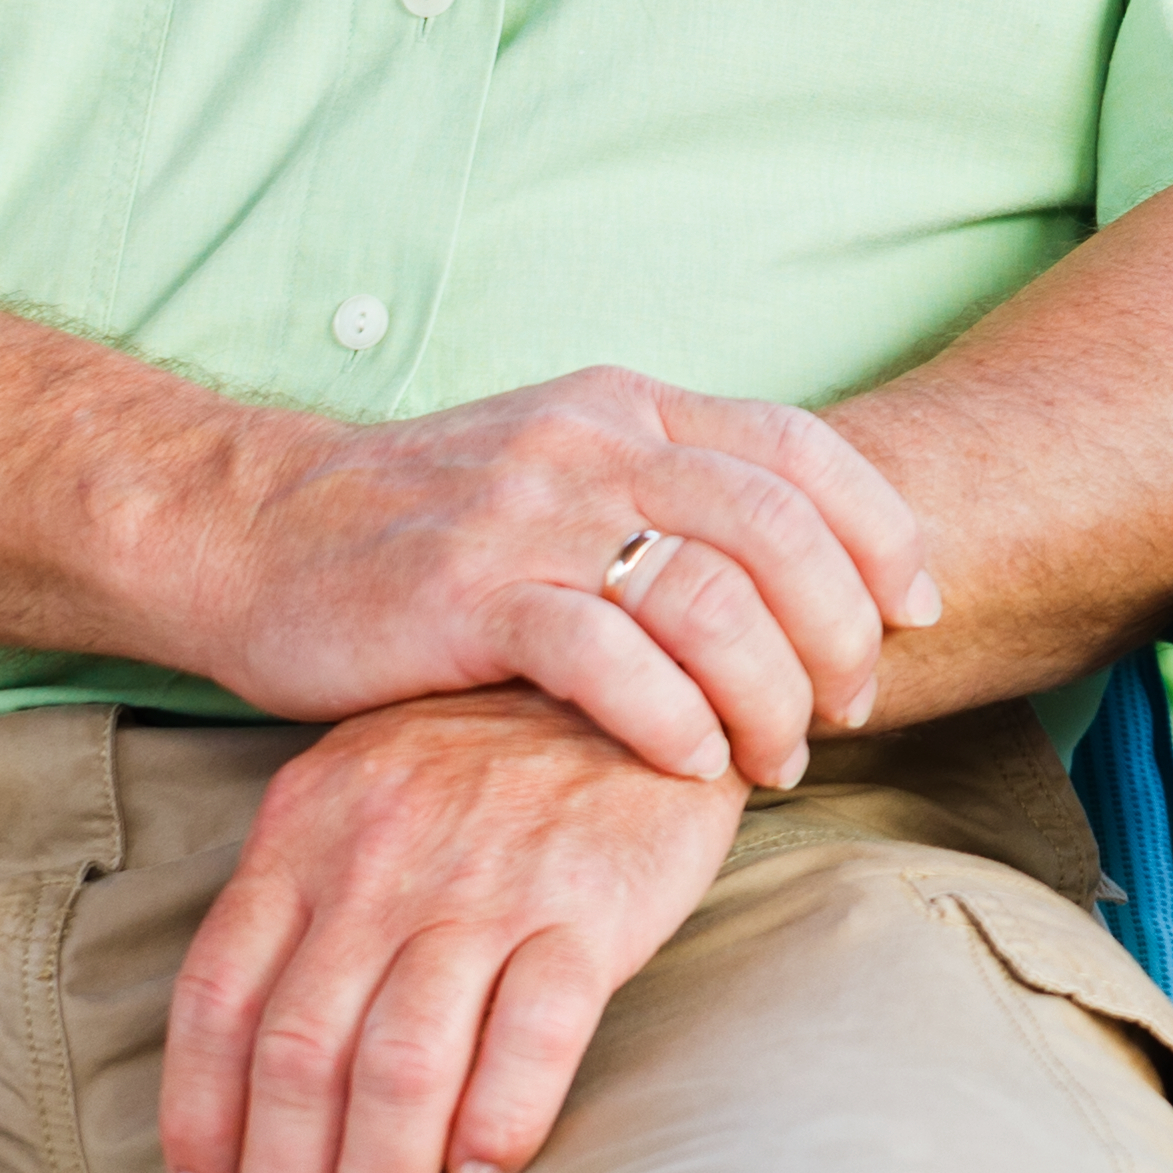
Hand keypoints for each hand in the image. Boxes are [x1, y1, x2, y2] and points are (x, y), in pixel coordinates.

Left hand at [164, 687, 740, 1172]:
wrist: (644, 663)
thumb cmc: (493, 754)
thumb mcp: (367, 784)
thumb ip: (305, 890)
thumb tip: (248, 1049)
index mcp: (307, 826)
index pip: (218, 998)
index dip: (199, 1117)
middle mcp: (383, 857)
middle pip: (301, 1053)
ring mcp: (487, 879)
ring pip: (401, 1063)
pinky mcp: (590, 899)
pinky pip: (532, 1035)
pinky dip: (497, 1122)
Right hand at [205, 368, 934, 789]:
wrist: (253, 533)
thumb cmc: (424, 529)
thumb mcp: (561, 474)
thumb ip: (668, 496)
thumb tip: (806, 570)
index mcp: (628, 406)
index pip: (801, 447)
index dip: (880, 528)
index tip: (919, 607)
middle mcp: (593, 443)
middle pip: (778, 528)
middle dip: (839, 631)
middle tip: (850, 708)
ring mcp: (529, 513)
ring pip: (710, 598)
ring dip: (767, 693)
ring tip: (773, 758)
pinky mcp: (468, 594)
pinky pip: (608, 658)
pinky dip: (671, 719)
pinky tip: (689, 765)